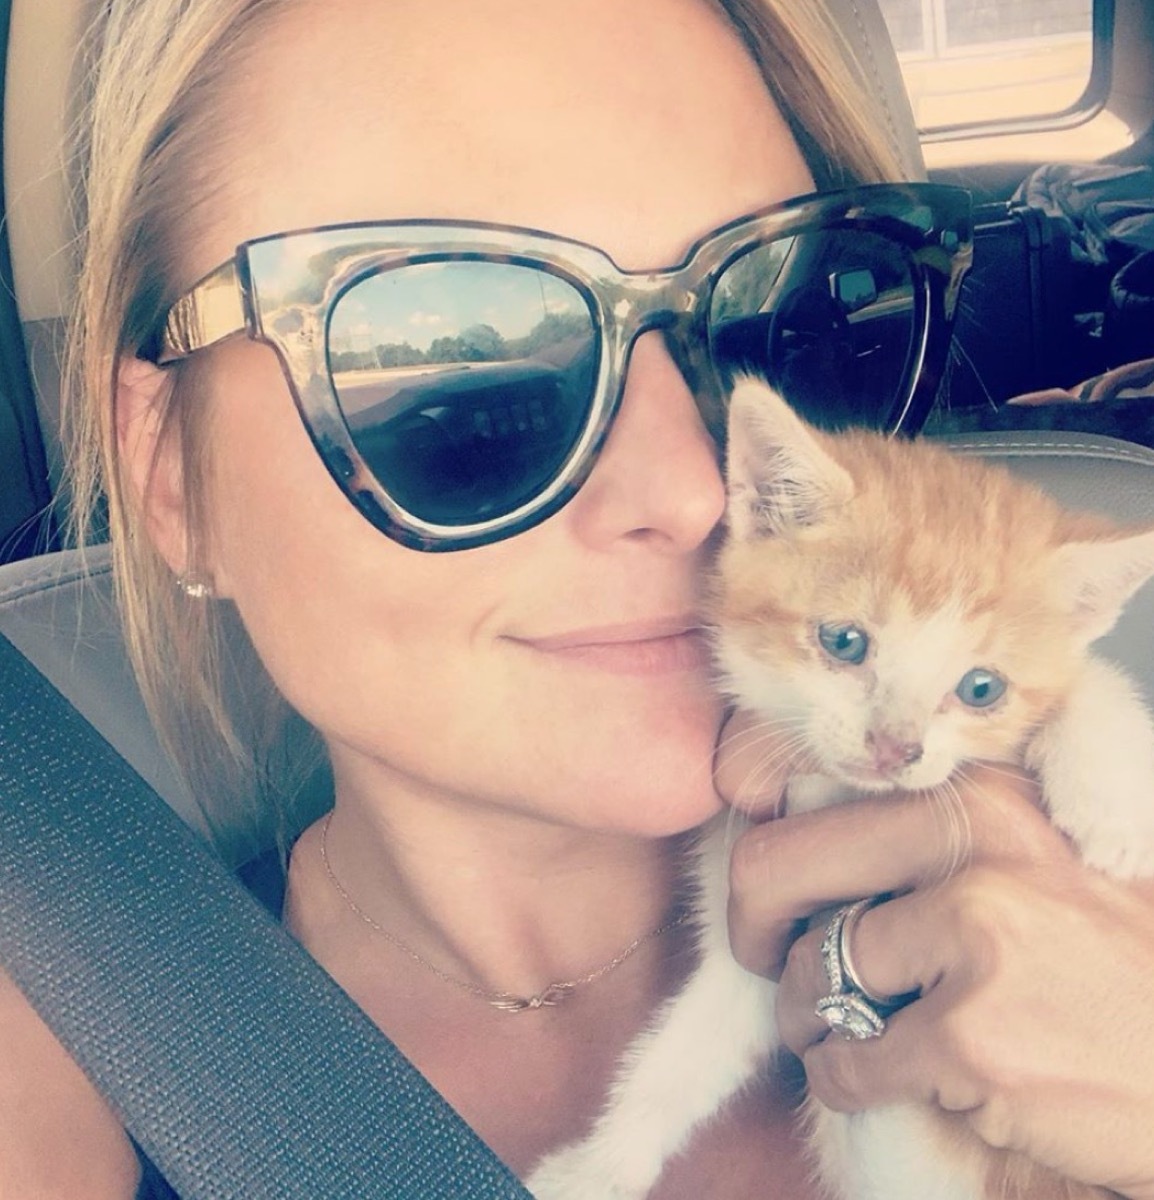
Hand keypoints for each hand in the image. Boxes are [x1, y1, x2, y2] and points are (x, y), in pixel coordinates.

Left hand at [714, 709, 1153, 1199]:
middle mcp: (975, 847)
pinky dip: (847, 1079)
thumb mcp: (1030, 860)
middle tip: (778, 971)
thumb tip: (793, 827)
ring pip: (808, 977)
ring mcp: (975, 939)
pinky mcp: (973, 1037)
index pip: (807, 809)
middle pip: (775, 873)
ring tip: (857, 1032)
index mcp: (979, 796)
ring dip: (813, 1021)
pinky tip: (896, 1079)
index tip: (774, 914)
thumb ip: (928, 839)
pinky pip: (846, 1061)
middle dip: (759, 938)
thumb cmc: (1109, 965)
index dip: (768, 873)